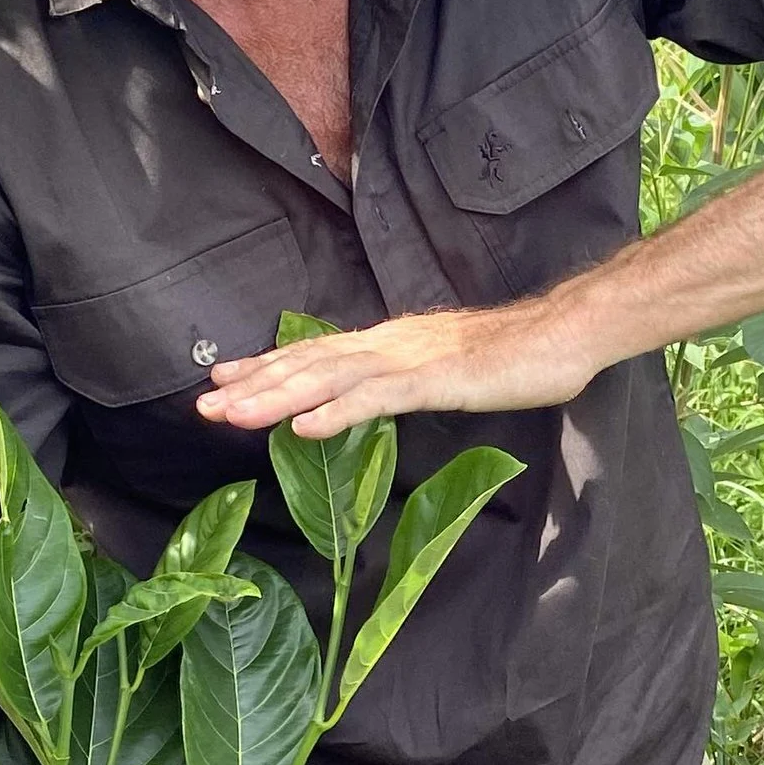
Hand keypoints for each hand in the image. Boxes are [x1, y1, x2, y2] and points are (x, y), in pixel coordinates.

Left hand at [196, 289, 607, 435]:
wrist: (560, 335)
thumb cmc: (510, 357)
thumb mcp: (443, 368)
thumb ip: (404, 376)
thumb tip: (373, 391)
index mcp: (388, 343)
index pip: (315, 354)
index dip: (266, 367)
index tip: (223, 380)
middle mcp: (387, 345)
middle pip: (309, 365)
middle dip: (254, 386)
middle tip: (203, 407)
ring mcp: (409, 362)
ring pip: (330, 380)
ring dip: (278, 399)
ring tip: (234, 417)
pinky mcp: (436, 382)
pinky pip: (377, 399)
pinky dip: (337, 413)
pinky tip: (304, 429)